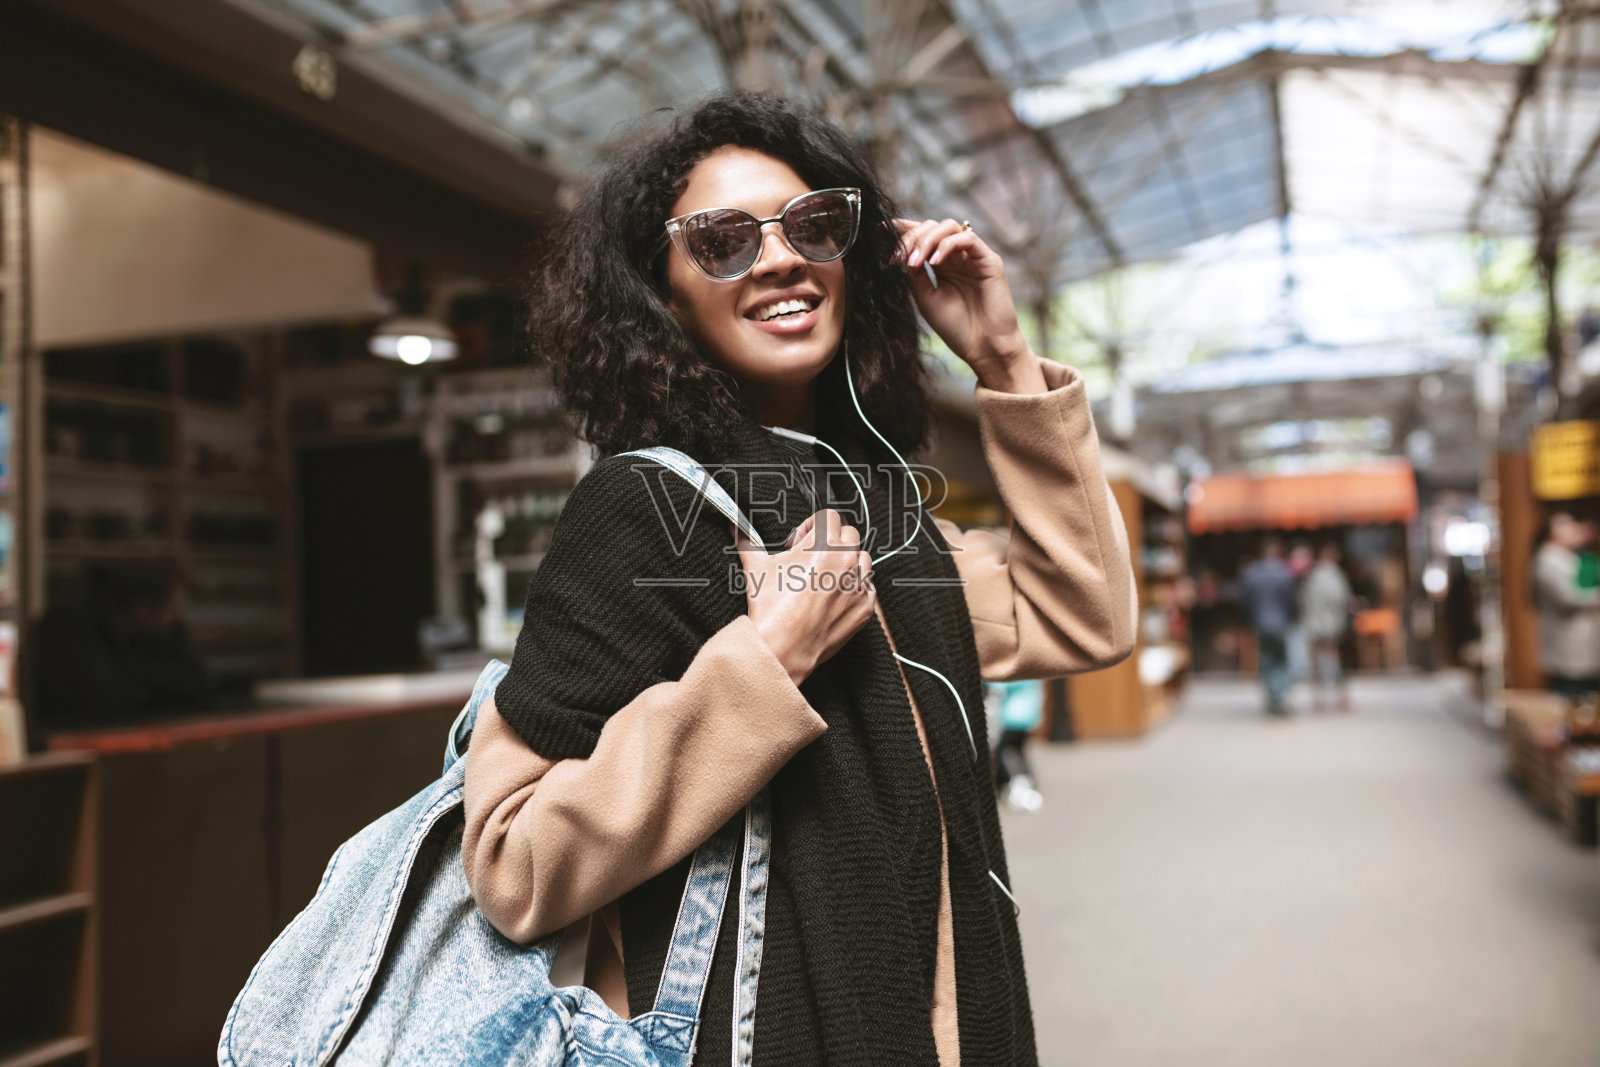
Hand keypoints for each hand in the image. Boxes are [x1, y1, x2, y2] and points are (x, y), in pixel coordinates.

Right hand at [736, 509, 876, 686]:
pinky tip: (832, 598)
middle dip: (831, 541)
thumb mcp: (757, 568)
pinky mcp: (865, 607)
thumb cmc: (771, 609)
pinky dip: (853, 589)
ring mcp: (859, 584)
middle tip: (811, 558)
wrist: (783, 648)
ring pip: (862, 559)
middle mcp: (846, 561)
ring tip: (823, 578)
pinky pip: (867, 587)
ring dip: (847, 563)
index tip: (801, 542)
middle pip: (848, 534)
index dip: (811, 527)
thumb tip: (737, 528)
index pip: (829, 516)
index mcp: (824, 544)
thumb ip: (747, 541)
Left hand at [893, 217, 1045, 393]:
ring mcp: (973, 257)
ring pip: (949, 226)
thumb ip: (915, 274)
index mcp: (942, 265)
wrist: (982, 348)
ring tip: (914, 262)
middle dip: (911, 237)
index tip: (878, 230)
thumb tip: (902, 253)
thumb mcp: (925, 298)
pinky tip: (934, 263)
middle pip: (932, 227)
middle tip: (898, 257)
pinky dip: (947, 245)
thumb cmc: (956, 327)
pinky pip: (968, 238)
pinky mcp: (989, 260)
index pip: (922, 236)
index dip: (902, 229)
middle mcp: (957, 256)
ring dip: (927, 240)